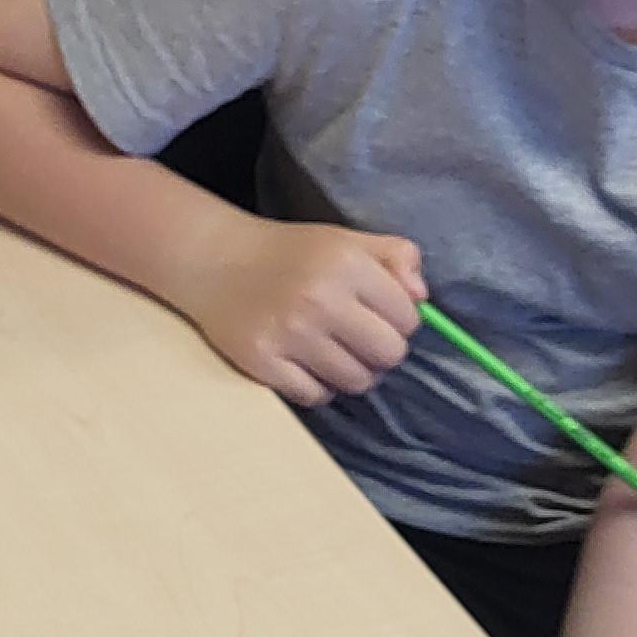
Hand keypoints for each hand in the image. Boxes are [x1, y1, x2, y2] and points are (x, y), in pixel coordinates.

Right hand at [172, 220, 424, 407]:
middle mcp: (320, 298)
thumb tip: (422, 299)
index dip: (400, 322)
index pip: (407, 319)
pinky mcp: (262, 361)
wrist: (214, 260)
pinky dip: (318, 388)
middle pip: (388, 355)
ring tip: (335, 355)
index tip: (379, 317)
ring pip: (355, 381)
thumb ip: (395, 256)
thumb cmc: (288, 253)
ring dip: (352, 373)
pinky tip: (307, 367)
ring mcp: (289, 334)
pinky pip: (315, 396)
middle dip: (381, 353)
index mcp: (347, 264)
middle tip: (361, 342)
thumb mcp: (345, 239)